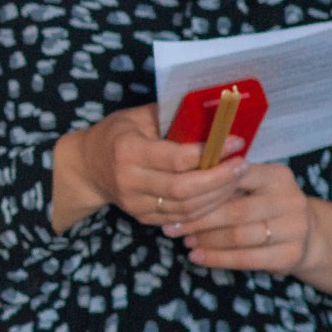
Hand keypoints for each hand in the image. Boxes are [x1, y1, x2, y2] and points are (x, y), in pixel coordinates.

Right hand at [52, 106, 246, 234]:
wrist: (87, 167)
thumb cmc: (117, 134)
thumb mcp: (138, 117)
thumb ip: (172, 116)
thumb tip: (215, 113)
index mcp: (127, 151)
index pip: (176, 158)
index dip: (210, 153)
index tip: (235, 142)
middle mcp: (129, 181)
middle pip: (184, 188)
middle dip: (220, 178)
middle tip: (243, 164)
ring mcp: (136, 204)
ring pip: (187, 208)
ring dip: (218, 195)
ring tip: (238, 178)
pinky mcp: (144, 218)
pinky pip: (182, 218)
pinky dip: (206, 208)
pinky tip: (222, 194)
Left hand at [173, 162, 317, 276]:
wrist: (308, 235)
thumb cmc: (266, 205)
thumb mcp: (255, 186)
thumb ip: (227, 183)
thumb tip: (180, 187)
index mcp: (277, 175)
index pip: (234, 179)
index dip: (202, 190)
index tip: (174, 198)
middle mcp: (290, 199)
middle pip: (234, 211)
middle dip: (198, 220)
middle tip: (172, 226)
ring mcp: (294, 228)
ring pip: (238, 236)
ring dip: (206, 240)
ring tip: (185, 241)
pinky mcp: (291, 254)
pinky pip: (246, 259)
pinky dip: (217, 259)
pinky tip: (197, 257)